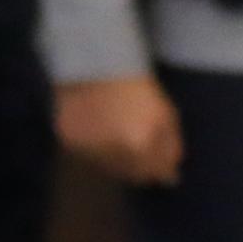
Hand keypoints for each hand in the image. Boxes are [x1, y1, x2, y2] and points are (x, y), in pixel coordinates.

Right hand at [57, 75, 183, 185]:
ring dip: (119, 160)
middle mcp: (115, 152)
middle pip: (134, 175)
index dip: (163, 170)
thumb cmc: (137, 87)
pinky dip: (97, 151)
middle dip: (143, 167)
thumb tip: (172, 176)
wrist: (97, 65)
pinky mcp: (70, 143)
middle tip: (143, 149)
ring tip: (122, 136)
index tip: (166, 167)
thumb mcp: (165, 113)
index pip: (157, 173)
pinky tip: (102, 133)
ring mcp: (89, 149)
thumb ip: (172, 146)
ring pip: (110, 169)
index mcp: (142, 145)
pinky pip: (88, 158)